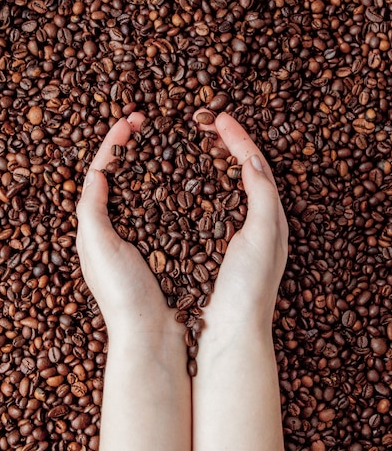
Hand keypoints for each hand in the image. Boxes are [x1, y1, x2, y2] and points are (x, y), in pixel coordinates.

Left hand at [76, 113, 178, 337]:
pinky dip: (172, 186)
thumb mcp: (98, 247)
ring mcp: (141, 234)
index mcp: (97, 224)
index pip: (102, 172)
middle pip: (123, 175)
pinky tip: (186, 175)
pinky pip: (167, 207)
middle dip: (134, 144)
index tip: (131, 120)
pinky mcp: (163, 244)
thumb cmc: (121, 293)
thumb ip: (92, 210)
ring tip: (165, 138)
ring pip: (146, 187)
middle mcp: (117, 226)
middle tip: (148, 120)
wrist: (151, 335)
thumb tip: (97, 173)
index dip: (115, 143)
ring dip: (152, 160)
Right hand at [195, 112, 288, 331]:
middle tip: (204, 122)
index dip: (238, 138)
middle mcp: (255, 221)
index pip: (255, 165)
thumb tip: (252, 158)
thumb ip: (262, 195)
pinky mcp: (214, 246)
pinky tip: (181, 183)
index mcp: (270, 215)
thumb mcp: (264, 235)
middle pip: (241, 170)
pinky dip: (197, 186)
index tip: (218, 117)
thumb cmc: (250, 287)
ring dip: (211, 161)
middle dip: (224, 143)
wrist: (231, 333)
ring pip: (223, 186)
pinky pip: (207, 206)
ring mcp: (234, 234)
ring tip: (194, 142)